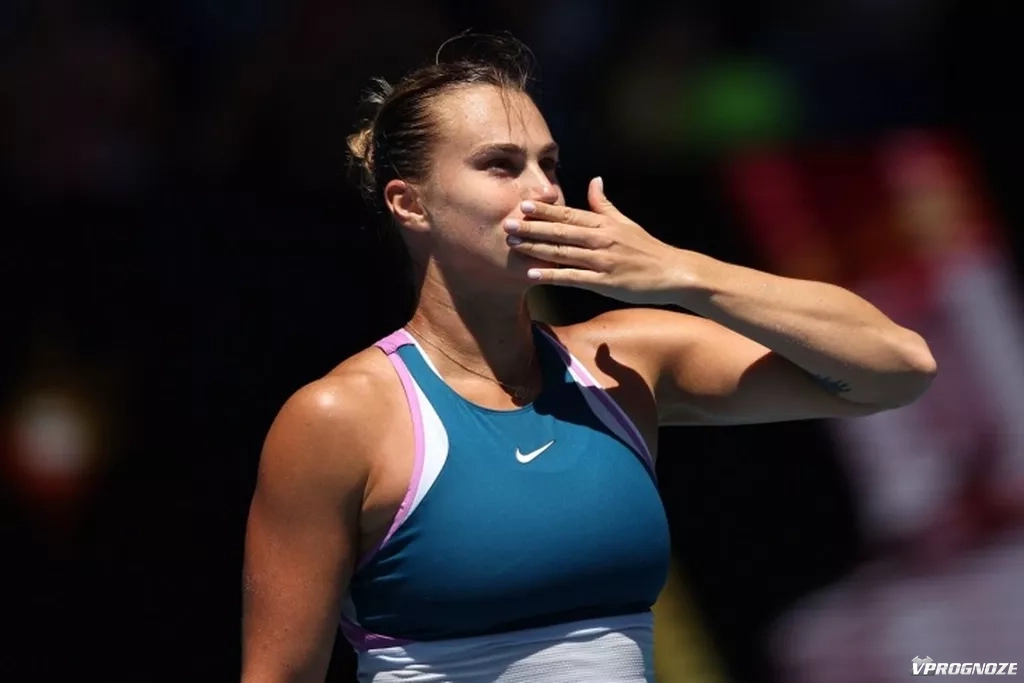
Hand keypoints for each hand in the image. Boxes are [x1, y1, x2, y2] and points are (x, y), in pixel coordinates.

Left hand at [506, 177, 687, 304]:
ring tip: (513, 244)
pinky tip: (532, 274)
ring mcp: (602, 260)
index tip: (524, 204)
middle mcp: (600, 239)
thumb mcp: (625, 222)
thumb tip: (594, 180)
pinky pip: (572, 277)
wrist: (671, 272)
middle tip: (507, 223)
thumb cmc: (645, 247)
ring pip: (563, 253)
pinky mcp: (603, 282)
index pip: (569, 213)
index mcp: (603, 223)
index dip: (545, 209)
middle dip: (532, 227)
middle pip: (561, 231)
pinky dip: (552, 275)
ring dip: (536, 248)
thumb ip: (604, 203)